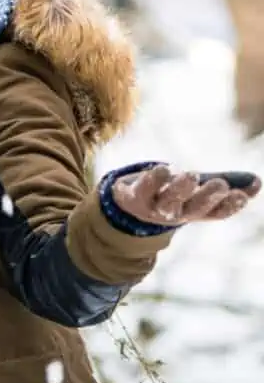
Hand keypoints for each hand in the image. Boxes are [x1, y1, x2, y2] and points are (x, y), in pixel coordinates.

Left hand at [112, 165, 260, 226]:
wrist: (131, 203)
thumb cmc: (172, 193)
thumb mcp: (198, 190)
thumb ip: (227, 184)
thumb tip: (257, 182)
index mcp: (196, 210)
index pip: (217, 212)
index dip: (230, 206)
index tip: (241, 195)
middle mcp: (177, 212)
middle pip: (194, 207)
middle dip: (207, 196)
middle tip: (220, 185)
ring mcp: (154, 206)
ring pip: (169, 201)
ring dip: (180, 189)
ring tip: (191, 175)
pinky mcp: (134, 196)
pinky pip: (143, 189)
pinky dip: (152, 180)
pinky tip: (162, 169)